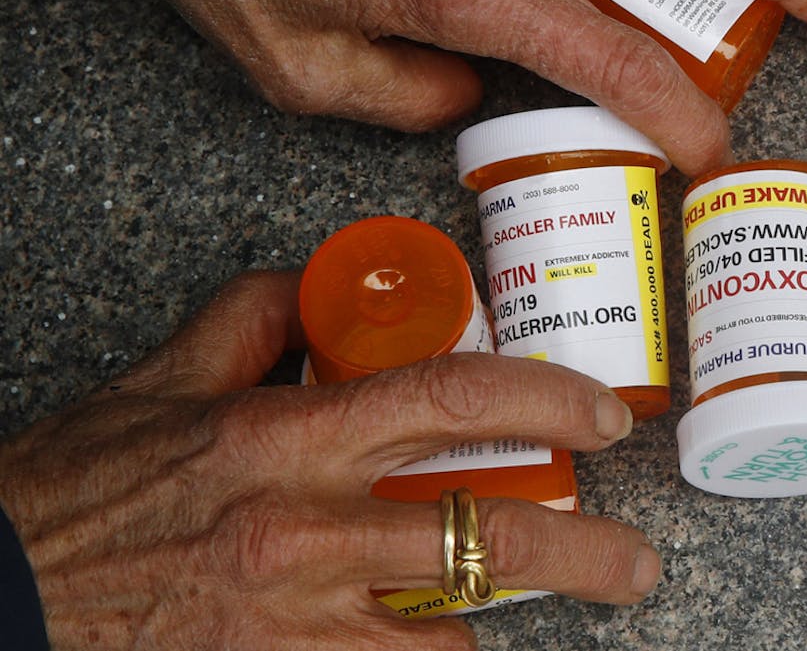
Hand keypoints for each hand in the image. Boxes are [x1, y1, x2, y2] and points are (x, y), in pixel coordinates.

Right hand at [0, 272, 660, 649]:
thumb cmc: (73, 495)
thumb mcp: (159, 387)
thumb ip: (253, 322)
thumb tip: (327, 285)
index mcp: (286, 435)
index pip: (454, 396)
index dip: (550, 398)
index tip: (603, 415)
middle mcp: (304, 527)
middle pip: (488, 536)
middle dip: (587, 553)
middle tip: (636, 563)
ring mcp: (294, 615)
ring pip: (453, 631)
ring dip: (505, 625)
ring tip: (548, 618)